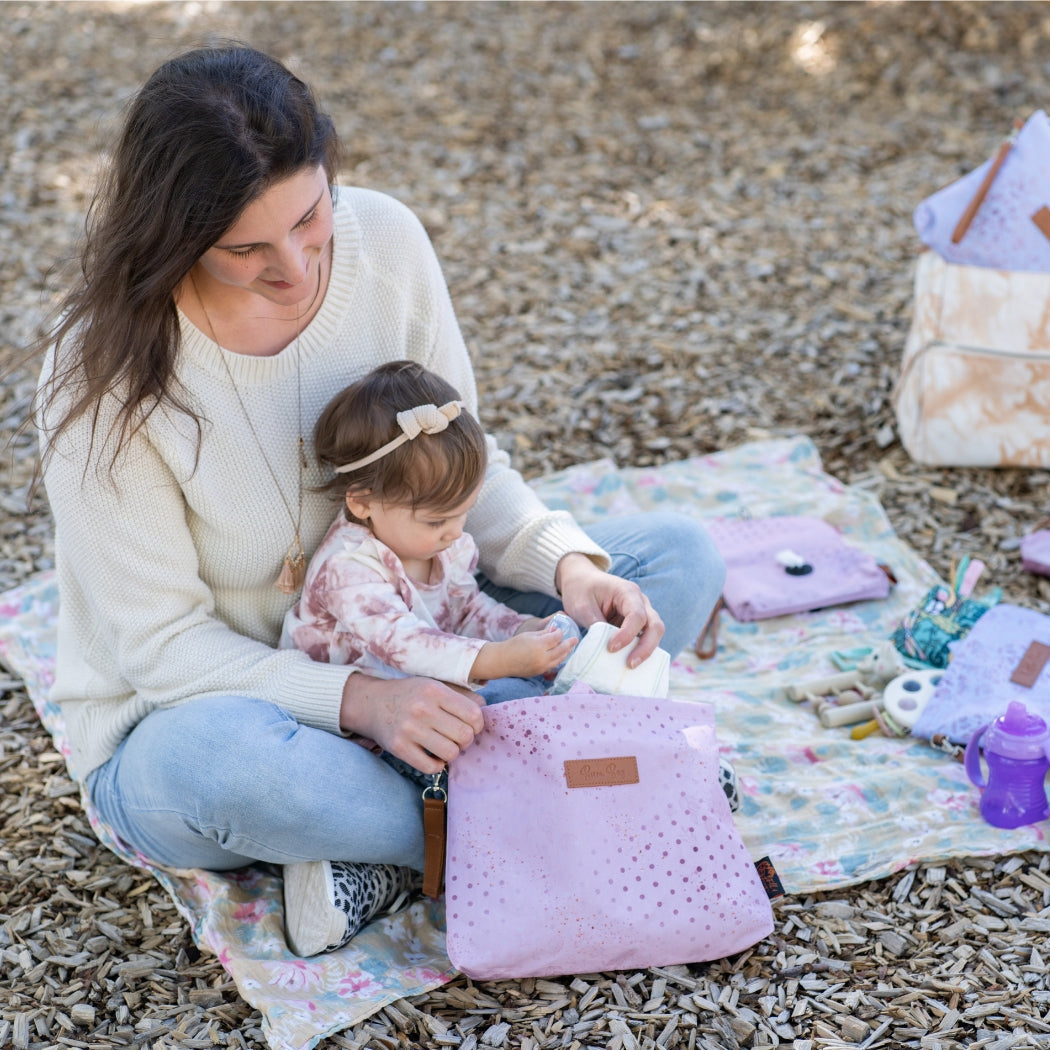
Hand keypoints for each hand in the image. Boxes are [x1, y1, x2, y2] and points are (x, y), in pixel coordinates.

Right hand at [339, 673, 484, 774]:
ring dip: (452, 753)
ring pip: (451, 753)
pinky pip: (431, 767)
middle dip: (466, 741)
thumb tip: (485, 707)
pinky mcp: (398, 748)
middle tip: (458, 738)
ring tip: (445, 746)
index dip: (478, 725)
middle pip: (464, 736)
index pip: (473, 714)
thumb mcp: (434, 685)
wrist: (372, 703)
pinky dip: (437, 765)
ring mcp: (409, 729)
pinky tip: (432, 756)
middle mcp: (422, 708)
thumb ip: (461, 696)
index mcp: (434, 690)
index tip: (471, 726)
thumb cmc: (410, 695)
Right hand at [472, 626, 576, 680]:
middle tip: (575, 639)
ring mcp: (542, 666)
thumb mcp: (529, 635)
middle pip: (562, 649)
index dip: (560, 633)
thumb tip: (555, 630)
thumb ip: (543, 633)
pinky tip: (561, 655)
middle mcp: (543, 657)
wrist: (503, 661)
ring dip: (566, 652)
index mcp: (539, 645)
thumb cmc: (514, 645)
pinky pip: (553, 665)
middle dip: (569, 643)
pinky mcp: (540, 672)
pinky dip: (559, 659)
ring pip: (560, 659)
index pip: (556, 638)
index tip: (560, 630)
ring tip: (570, 647)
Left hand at [555, 553, 664, 666]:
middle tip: (630, 664)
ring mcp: (642, 612)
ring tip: (630, 667)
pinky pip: (645, 638)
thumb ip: (596, 625)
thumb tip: (606, 649)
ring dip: (645, 651)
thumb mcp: (582, 607)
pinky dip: (640, 650)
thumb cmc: (581, 590)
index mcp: (627, 592)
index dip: (627, 635)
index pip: (637, 615)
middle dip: (646, 647)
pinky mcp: (638, 624)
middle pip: (655, 626)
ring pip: (654, 633)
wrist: (581, 581)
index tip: (611, 648)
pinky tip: (629, 664)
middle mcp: (641, 601)